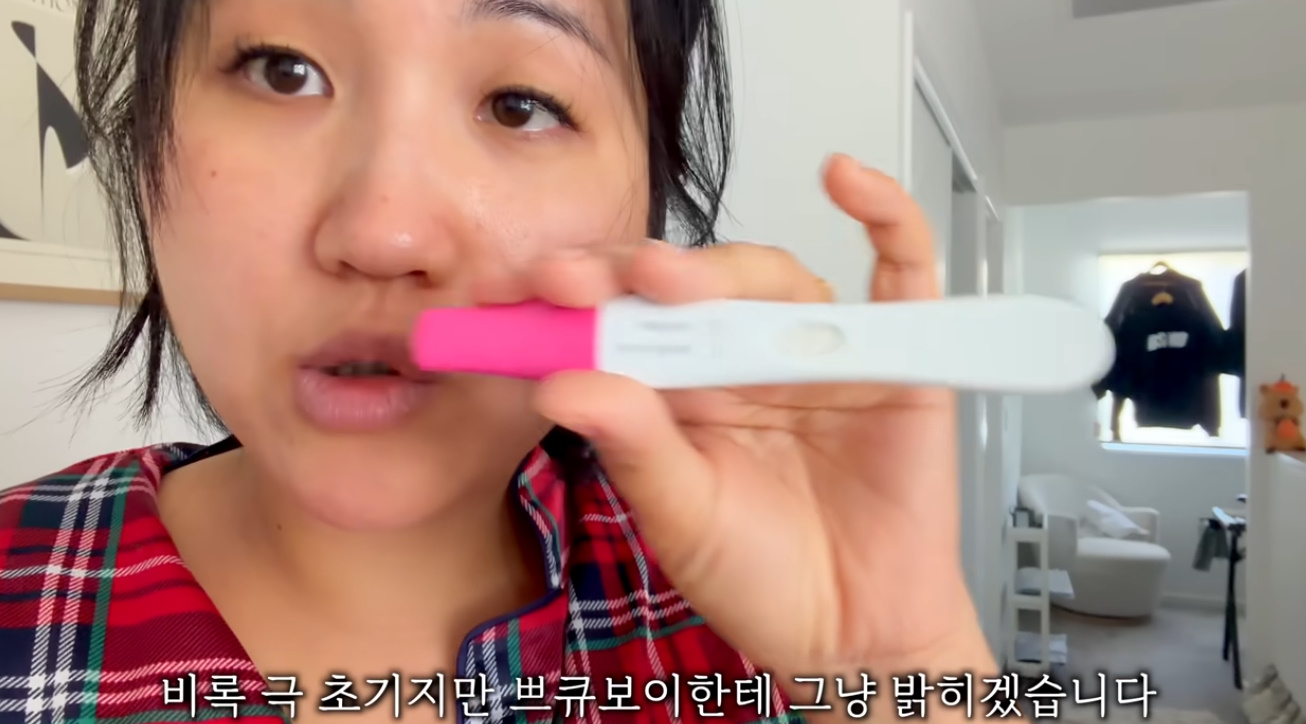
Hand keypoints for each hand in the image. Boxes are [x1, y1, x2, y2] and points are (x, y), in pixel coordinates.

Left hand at [527, 154, 986, 685]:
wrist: (859, 636)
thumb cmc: (764, 579)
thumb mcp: (681, 518)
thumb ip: (633, 449)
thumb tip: (559, 385)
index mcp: (681, 391)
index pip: (626, 322)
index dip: (581, 300)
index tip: (530, 290)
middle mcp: (745, 358)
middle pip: (693, 288)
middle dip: (635, 277)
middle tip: (582, 280)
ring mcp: (819, 350)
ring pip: (771, 278)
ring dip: (722, 269)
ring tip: (671, 278)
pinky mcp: (897, 354)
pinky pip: (901, 269)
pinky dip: (885, 216)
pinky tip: (847, 178)